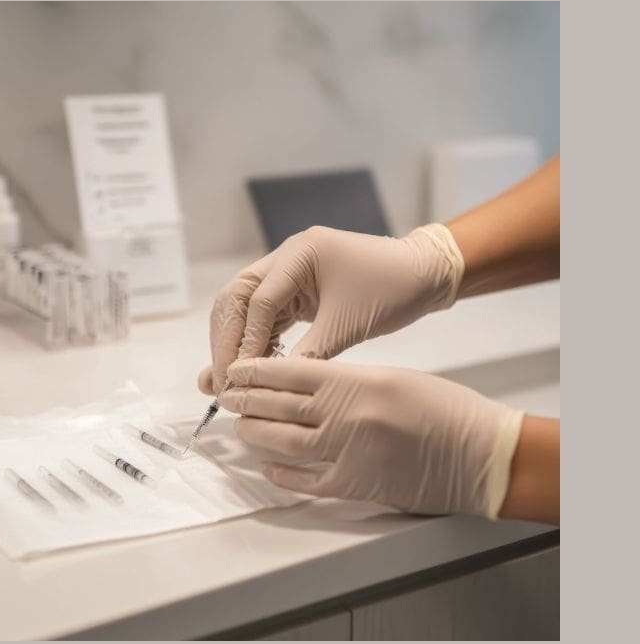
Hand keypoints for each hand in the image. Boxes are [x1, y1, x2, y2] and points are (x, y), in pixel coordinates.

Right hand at [198, 224, 463, 393]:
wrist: (424, 275)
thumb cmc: (393, 290)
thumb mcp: (348, 326)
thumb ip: (307, 355)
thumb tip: (271, 389)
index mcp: (299, 254)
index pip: (258, 302)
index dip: (246, 342)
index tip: (238, 379)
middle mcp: (286, 258)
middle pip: (236, 298)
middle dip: (226, 340)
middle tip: (219, 379)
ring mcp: (288, 273)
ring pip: (244, 308)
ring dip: (235, 343)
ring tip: (225, 379)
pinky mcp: (295, 291)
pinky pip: (264, 317)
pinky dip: (255, 342)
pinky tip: (250, 368)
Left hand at [221, 357, 524, 517]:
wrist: (479, 454)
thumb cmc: (445, 409)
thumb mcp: (392, 378)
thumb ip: (347, 381)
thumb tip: (305, 387)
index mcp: (357, 380)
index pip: (290, 372)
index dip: (256, 372)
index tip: (235, 370)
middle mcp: (346, 415)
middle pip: (279, 406)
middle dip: (246, 400)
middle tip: (227, 397)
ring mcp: (347, 452)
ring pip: (283, 441)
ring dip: (255, 433)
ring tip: (240, 426)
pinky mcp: (355, 485)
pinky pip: (305, 480)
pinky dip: (281, 472)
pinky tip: (267, 464)